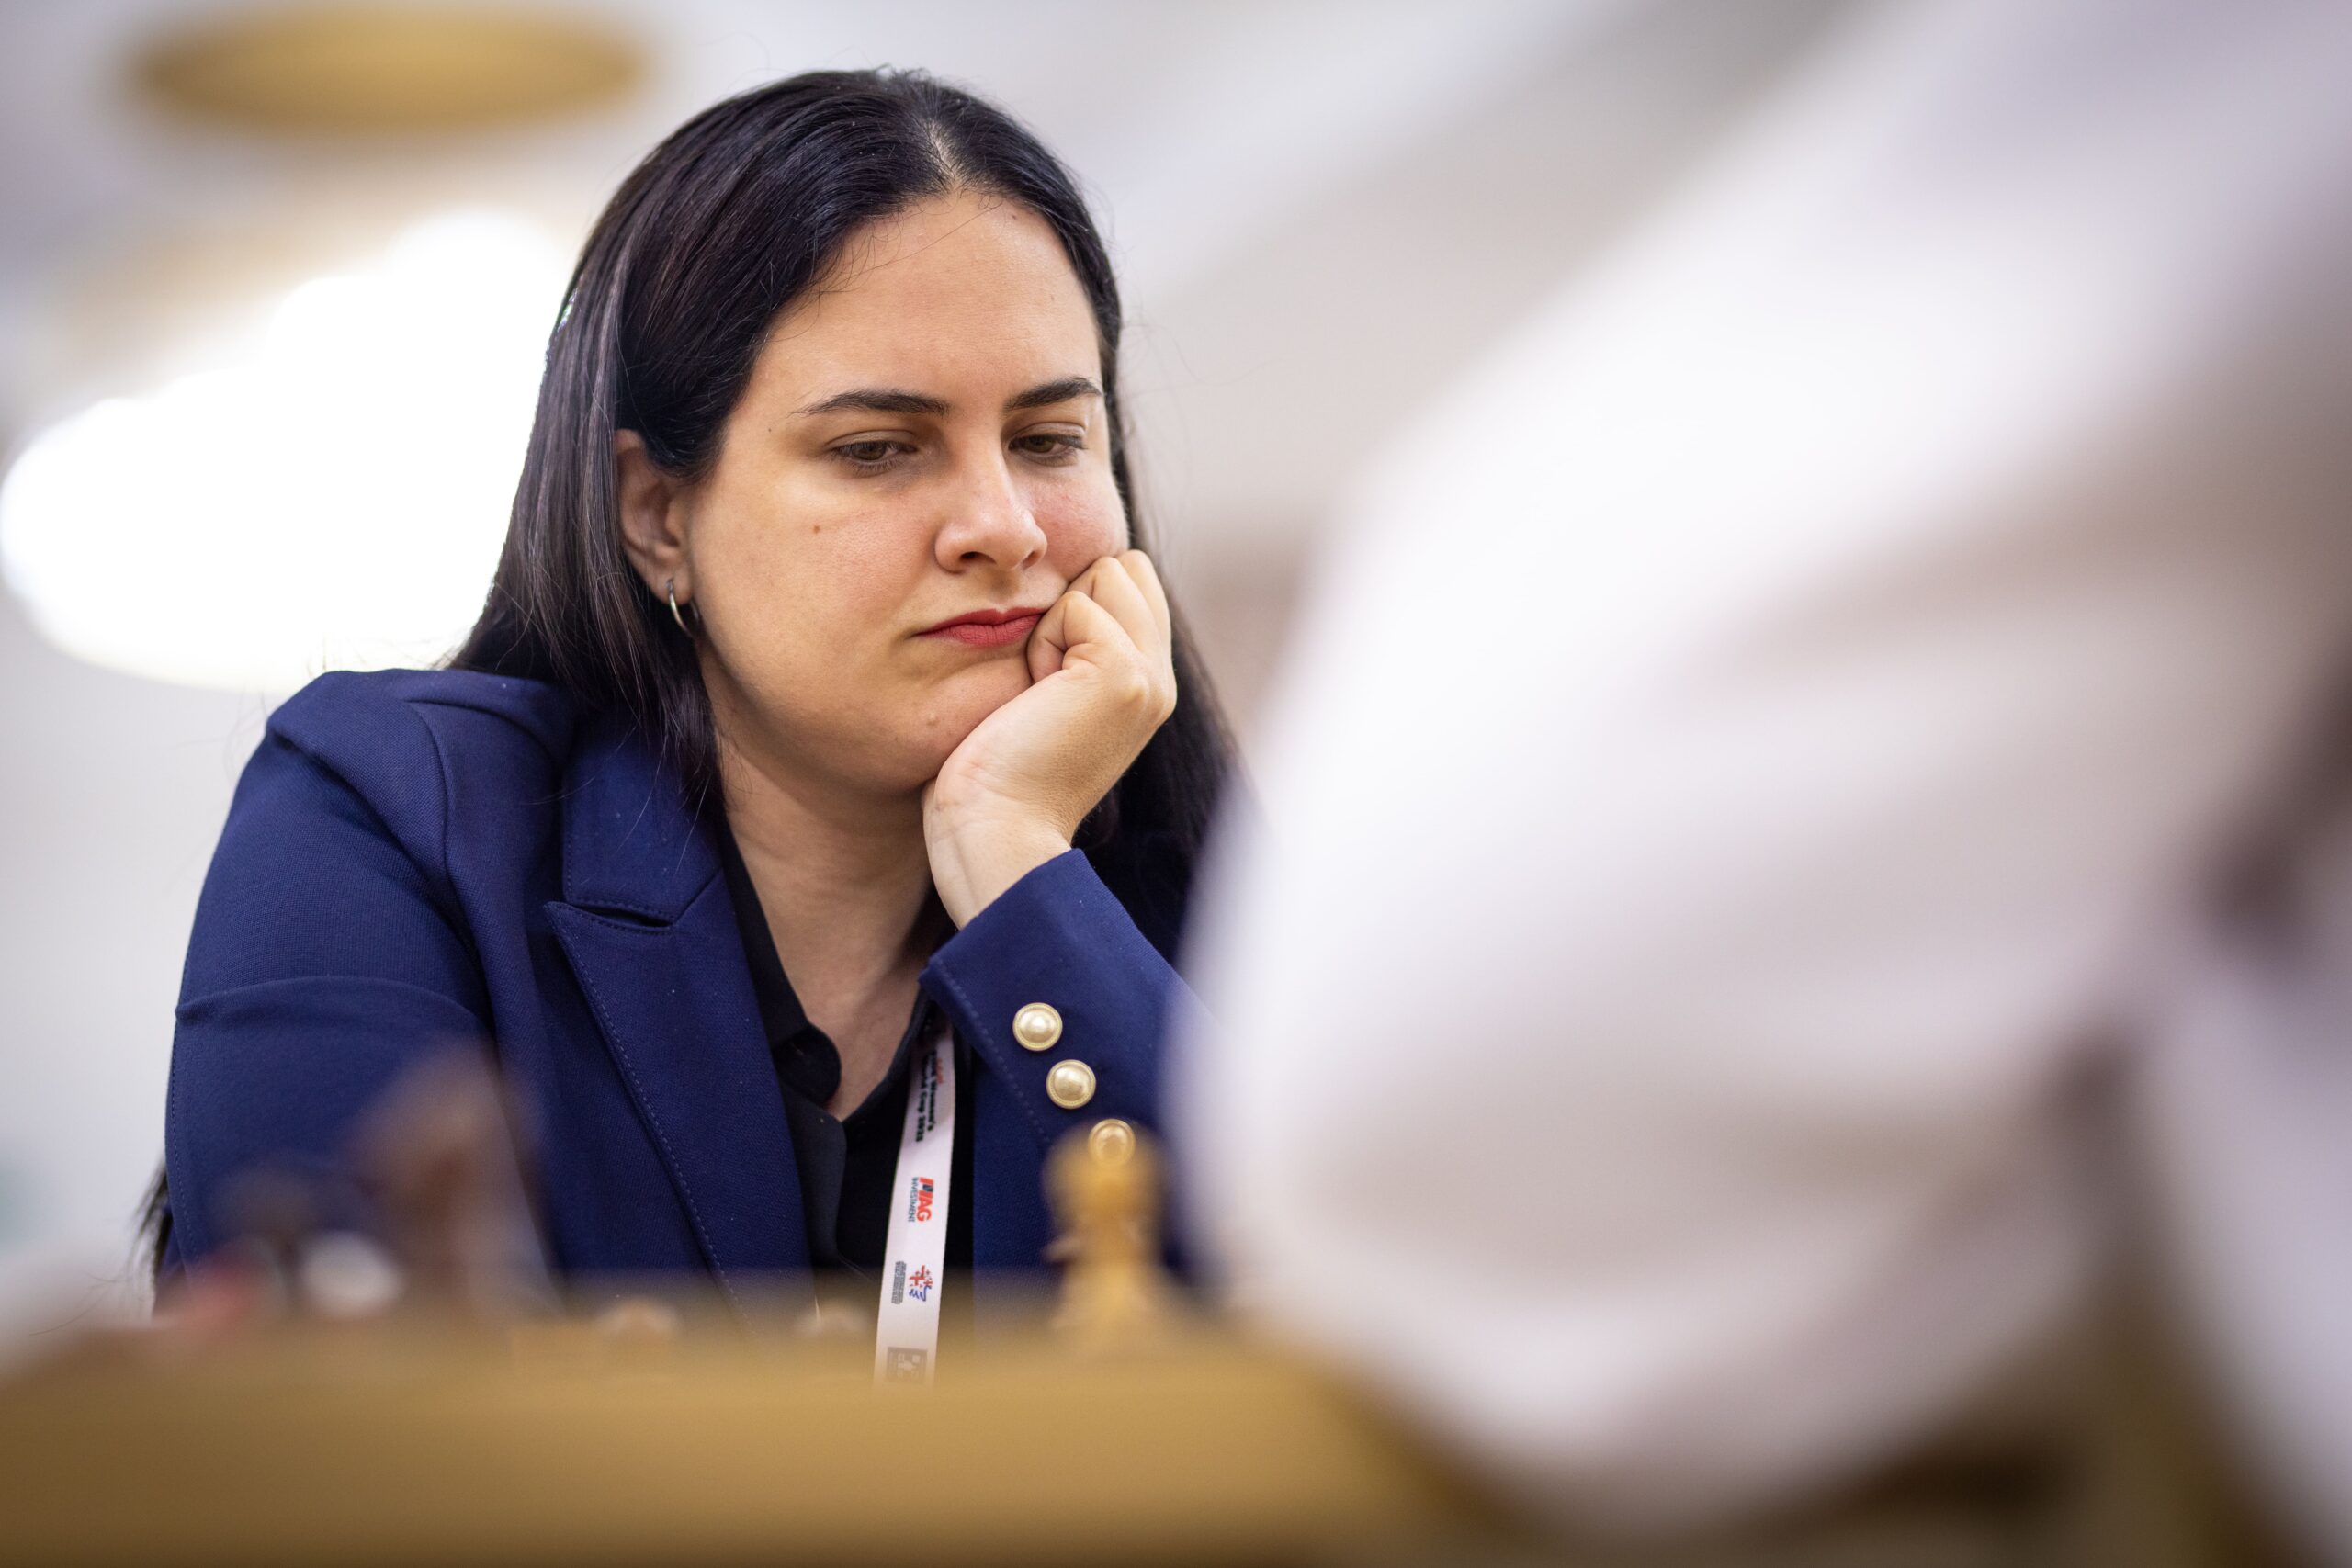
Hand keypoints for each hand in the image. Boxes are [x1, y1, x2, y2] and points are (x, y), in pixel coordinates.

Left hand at [924, 550, 1178, 924]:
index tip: (1047, 681)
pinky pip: (1076, 604)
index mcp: (1147, 688)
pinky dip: (1043, 642)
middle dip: (1071, 605)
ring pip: (1105, 574)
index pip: (1133, 582)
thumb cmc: (996, 775)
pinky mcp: (1124, 673)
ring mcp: (1150, 677)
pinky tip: (1036, 697)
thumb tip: (1075, 581)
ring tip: (1040, 691)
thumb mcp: (1050, 698)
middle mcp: (1161, 682)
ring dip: (1055, 623)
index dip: (1078, 607)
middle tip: (1043, 683)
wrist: (996, 833)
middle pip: (1124, 568)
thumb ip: (1077, 647)